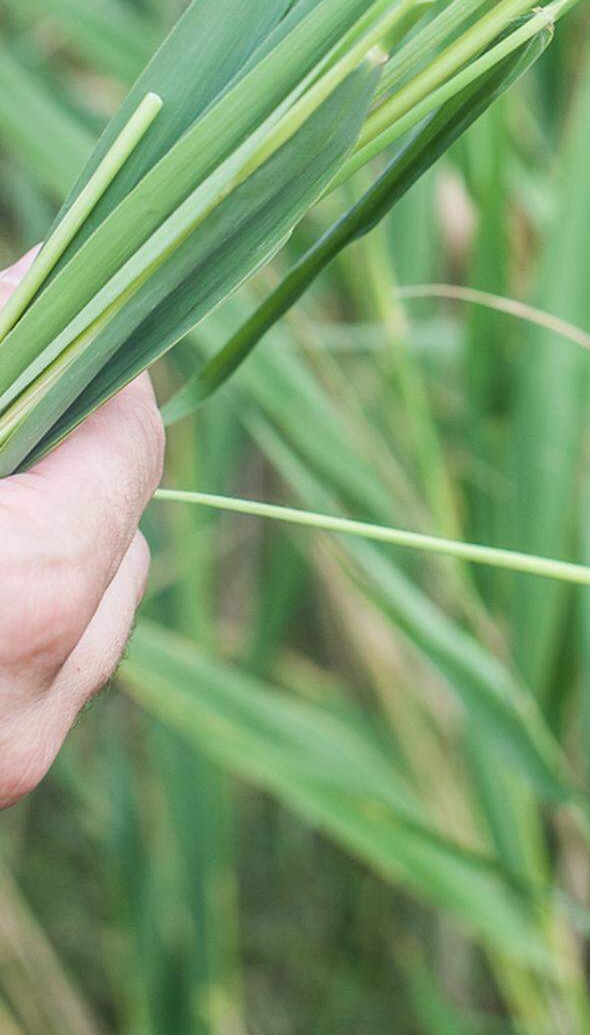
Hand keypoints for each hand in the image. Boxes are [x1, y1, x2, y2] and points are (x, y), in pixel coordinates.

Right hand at [0, 254, 163, 808]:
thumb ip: (1, 342)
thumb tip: (50, 272)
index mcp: (30, 594)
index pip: (132, 445)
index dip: (97, 374)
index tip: (58, 328)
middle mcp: (34, 702)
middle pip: (123, 529)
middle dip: (70, 460)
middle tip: (19, 419)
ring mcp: (9, 762)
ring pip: (93, 610)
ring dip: (49, 538)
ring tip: (5, 495)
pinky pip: (44, 676)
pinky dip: (21, 613)